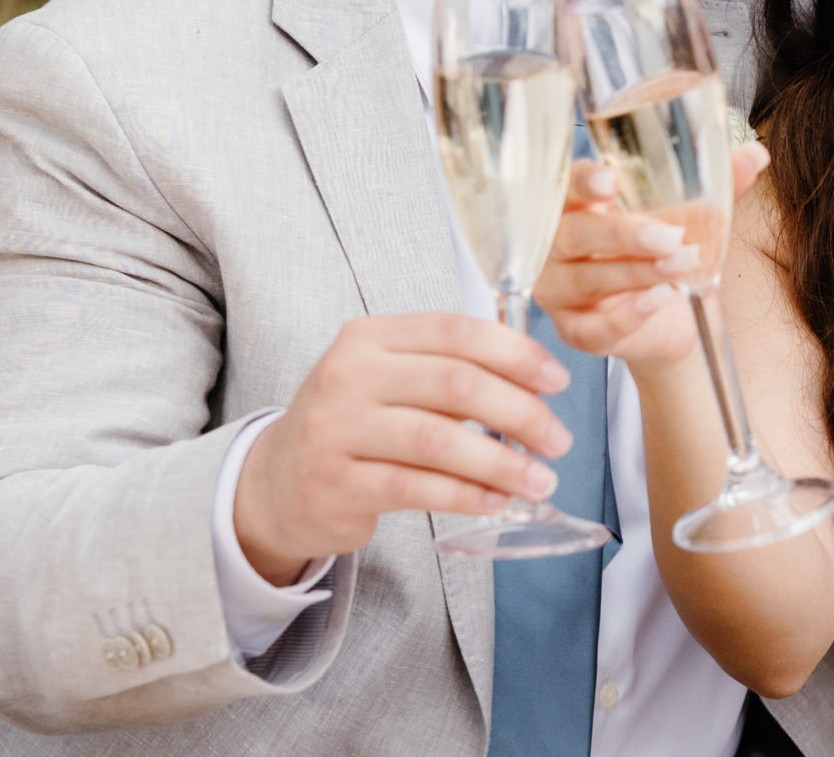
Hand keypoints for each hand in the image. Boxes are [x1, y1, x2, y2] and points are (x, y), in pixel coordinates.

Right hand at [233, 313, 572, 584]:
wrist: (274, 484)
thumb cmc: (353, 425)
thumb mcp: (387, 379)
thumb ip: (448, 371)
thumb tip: (536, 385)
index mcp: (369, 337)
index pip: (455, 333)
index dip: (515, 354)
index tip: (557, 380)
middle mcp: (348, 375)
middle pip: (454, 384)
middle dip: (520, 412)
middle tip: (558, 440)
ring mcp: (336, 431)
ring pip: (439, 441)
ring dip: (502, 463)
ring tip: (540, 479)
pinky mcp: (336, 484)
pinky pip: (417, 488)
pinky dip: (467, 495)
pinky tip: (497, 501)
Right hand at [536, 144, 770, 370]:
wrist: (670, 316)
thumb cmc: (663, 251)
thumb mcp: (689, 214)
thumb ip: (718, 184)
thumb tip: (754, 156)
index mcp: (579, 203)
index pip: (567, 185)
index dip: (583, 182)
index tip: (609, 181)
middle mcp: (559, 245)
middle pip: (572, 234)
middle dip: (622, 234)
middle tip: (668, 235)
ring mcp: (560, 291)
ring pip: (585, 280)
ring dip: (635, 273)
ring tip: (679, 265)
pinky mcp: (577, 330)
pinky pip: (591, 327)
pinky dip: (625, 315)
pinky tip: (656, 301)